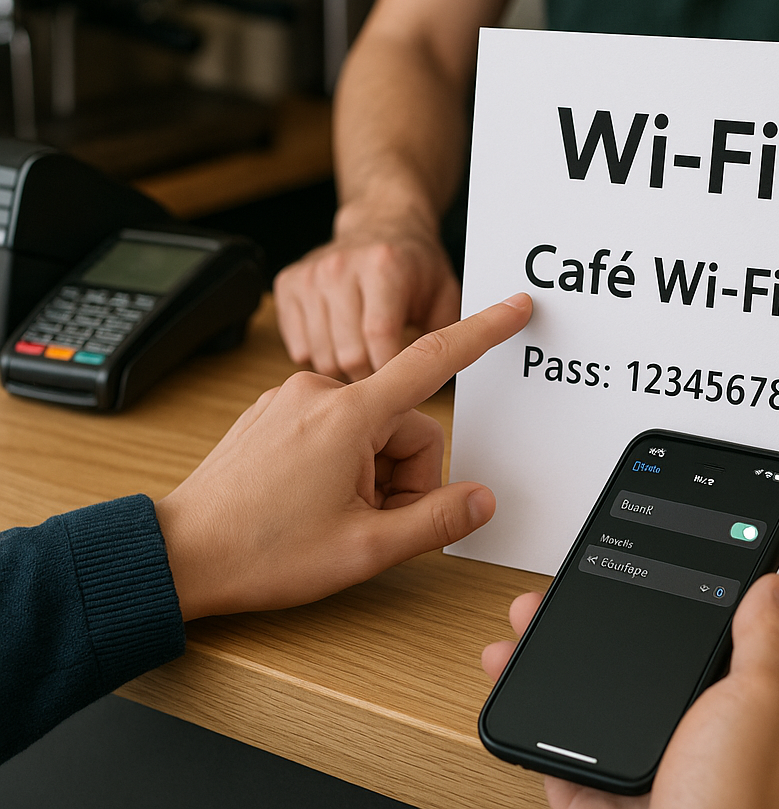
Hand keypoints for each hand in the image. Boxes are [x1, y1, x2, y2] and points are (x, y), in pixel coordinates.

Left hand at [156, 293, 530, 619]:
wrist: (179, 554)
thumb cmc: (260, 551)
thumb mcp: (364, 548)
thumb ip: (435, 521)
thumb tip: (480, 499)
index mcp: (348, 414)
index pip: (433, 359)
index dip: (483, 332)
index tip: (515, 309)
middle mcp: (319, 392)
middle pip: (404, 423)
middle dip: (404, 476)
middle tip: (371, 522)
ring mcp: (293, 399)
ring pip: (371, 428)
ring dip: (372, 474)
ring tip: (336, 514)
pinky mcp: (277, 411)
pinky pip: (337, 427)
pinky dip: (343, 463)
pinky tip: (314, 498)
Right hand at [273, 199, 461, 379]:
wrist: (381, 225)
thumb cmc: (414, 266)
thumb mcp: (445, 294)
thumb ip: (450, 337)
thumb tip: (447, 380)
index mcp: (384, 265)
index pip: (379, 336)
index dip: (392, 372)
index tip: (404, 385)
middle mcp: (340, 266)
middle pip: (348, 354)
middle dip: (371, 379)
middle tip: (388, 375)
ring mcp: (309, 275)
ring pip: (321, 357)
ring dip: (345, 371)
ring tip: (366, 356)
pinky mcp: (287, 285)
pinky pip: (298, 349)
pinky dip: (320, 357)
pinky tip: (340, 343)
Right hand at [482, 575, 778, 808]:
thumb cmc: (730, 807)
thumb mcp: (757, 706)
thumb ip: (762, 643)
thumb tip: (772, 585)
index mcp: (732, 716)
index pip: (690, 643)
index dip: (655, 604)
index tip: (625, 571)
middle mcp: (686, 742)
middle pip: (628, 668)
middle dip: (583, 627)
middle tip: (547, 598)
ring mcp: (639, 770)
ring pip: (584, 702)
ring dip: (543, 659)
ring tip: (516, 633)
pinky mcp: (596, 799)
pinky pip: (553, 753)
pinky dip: (527, 719)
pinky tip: (512, 685)